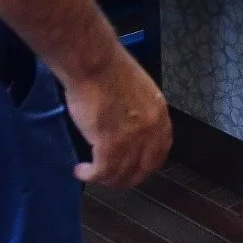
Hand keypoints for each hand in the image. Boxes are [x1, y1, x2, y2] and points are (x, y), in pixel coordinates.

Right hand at [63, 48, 172, 187]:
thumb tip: (131, 128)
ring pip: (122, 174)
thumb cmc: (110, 69)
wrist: (95, 64)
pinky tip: (81, 171)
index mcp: (159, 114)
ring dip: (105, 179)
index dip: (146, 164)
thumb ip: (140, 112)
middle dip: (126, 178)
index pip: (160, 151)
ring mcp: (132, 139)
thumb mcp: (138, 90)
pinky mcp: (109, 145)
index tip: (134, 169)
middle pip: (143, 168)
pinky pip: (102, 172)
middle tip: (110, 178)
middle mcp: (150, 130)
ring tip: (91, 174)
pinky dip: (90, 176)